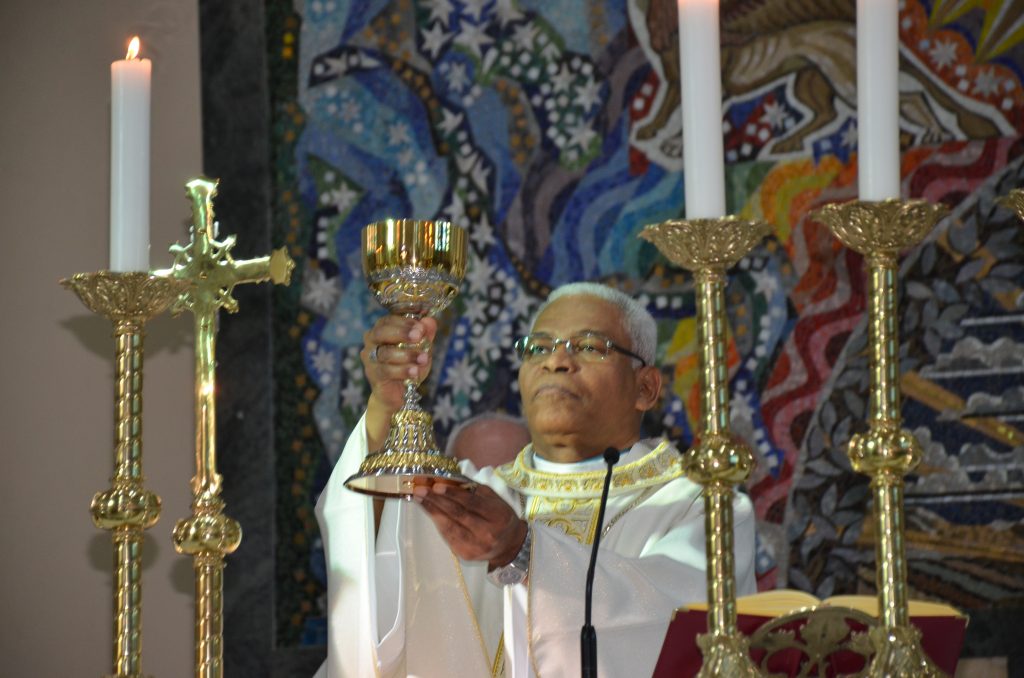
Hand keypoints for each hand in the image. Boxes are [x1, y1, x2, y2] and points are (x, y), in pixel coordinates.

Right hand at [361, 315, 437, 449]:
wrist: (400, 393)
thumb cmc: (409, 365)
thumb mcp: (421, 349)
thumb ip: (426, 335)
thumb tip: (430, 321)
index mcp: (382, 330)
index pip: (388, 320)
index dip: (405, 322)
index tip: (422, 328)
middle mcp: (371, 342)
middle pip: (381, 332)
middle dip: (401, 333)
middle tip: (419, 337)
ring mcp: (370, 359)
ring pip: (385, 353)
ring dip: (406, 355)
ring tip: (423, 359)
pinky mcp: (373, 375)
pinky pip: (386, 371)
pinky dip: (402, 370)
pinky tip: (415, 372)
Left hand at [414, 482, 527, 568]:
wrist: (508, 545)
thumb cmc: (499, 516)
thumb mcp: (494, 499)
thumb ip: (474, 490)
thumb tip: (450, 480)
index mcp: (498, 516)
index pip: (472, 503)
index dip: (454, 494)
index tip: (437, 485)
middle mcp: (488, 533)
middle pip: (458, 515)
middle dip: (436, 500)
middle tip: (420, 489)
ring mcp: (476, 546)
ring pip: (449, 527)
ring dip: (432, 511)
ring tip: (419, 498)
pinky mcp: (465, 555)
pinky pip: (447, 536)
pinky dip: (437, 522)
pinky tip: (429, 510)